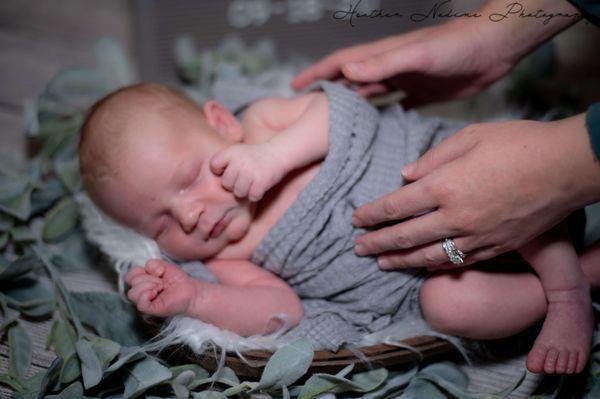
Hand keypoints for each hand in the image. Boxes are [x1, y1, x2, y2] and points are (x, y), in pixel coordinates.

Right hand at [125, 259, 198, 316]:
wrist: (190, 291)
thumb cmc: (177, 280)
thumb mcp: (164, 266)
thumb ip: (153, 263)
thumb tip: (148, 269)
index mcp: (141, 281)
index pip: (130, 274)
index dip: (141, 270)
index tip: (157, 273)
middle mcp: (141, 292)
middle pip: (132, 282)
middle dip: (149, 278)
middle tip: (161, 282)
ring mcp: (144, 302)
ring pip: (133, 293)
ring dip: (149, 286)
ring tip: (161, 288)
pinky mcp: (151, 310)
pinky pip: (140, 304)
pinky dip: (147, 295)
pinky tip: (156, 293)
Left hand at [210, 142, 287, 200]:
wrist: (278, 153)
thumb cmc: (254, 156)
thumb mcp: (237, 152)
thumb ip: (224, 163)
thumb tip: (211, 182)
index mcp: (231, 152)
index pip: (214, 166)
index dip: (219, 171)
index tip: (228, 170)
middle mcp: (239, 161)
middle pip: (226, 184)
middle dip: (233, 184)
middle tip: (244, 178)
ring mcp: (250, 172)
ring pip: (238, 193)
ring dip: (245, 191)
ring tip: (251, 182)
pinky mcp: (261, 182)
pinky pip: (251, 196)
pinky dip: (256, 194)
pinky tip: (259, 186)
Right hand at [292, 0, 579, 107]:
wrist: (493, 49)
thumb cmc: (457, 46)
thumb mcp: (418, 55)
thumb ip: (383, 63)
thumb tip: (346, 71)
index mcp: (383, 57)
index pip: (341, 64)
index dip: (317, 74)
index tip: (293, 86)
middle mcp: (390, 68)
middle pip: (351, 83)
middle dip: (328, 94)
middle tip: (307, 112)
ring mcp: (405, 81)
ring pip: (370, 97)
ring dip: (352, 108)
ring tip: (333, 126)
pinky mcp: (422, 94)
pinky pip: (395, 109)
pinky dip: (382, 120)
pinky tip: (375, 134)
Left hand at [352, 114, 599, 268]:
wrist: (568, 166)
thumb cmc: (519, 143)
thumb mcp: (470, 137)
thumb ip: (433, 158)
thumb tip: (407, 176)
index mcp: (444, 185)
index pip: (395, 206)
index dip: (371, 215)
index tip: (355, 219)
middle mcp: (455, 216)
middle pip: (405, 236)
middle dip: (376, 243)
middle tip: (357, 249)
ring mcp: (477, 236)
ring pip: (428, 255)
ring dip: (400, 260)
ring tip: (380, 263)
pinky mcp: (497, 246)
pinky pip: (459, 261)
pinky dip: (435, 265)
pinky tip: (422, 266)